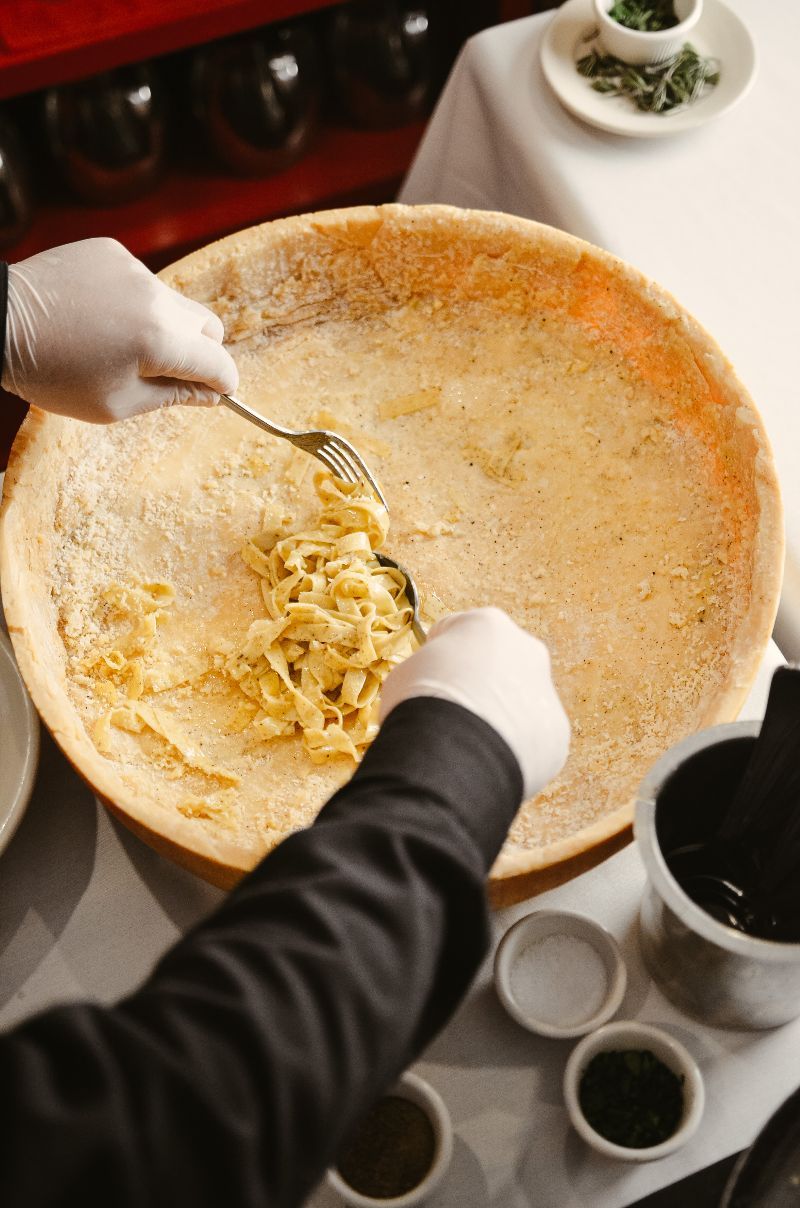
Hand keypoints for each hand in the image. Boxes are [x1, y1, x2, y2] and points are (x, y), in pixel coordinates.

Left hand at [2, 238, 237, 421]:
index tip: (217, 392)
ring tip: (121, 341)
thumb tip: (212, 394)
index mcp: (160, 342)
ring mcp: (134, 270)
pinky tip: (101, 315)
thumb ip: (172, 396)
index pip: (219, 363)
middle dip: (197, 351)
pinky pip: (143, 281)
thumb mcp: (116, 403)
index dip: (223, 383)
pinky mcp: (112, 252)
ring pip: (175, 303)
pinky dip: (135, 301)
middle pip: (207, 327)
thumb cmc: (52, 374)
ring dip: (164, 325)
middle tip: (165, 369)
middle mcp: (155, 299)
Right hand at [379, 607, 569, 799]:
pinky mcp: (557, 732)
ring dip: (499, 716)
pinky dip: (512, 748)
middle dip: (480, 683)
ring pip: (519, 701)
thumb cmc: (419, 703)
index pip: (460, 631)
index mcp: (487, 624)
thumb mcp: (406, 672)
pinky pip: (531, 737)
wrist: (452, 755)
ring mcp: (546, 691)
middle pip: (500, 663)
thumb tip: (429, 687)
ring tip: (468, 742)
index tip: (428, 677)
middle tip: (452, 710)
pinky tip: (487, 759)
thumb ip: (427, 670)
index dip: (440, 656)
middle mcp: (526, 649)